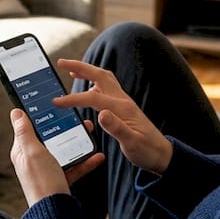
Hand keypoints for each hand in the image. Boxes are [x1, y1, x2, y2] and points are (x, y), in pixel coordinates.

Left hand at [9, 110, 103, 206]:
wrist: (55, 213)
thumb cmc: (42, 182)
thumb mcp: (32, 152)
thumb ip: (25, 132)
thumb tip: (16, 113)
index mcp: (22, 151)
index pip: (29, 127)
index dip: (39, 115)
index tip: (51, 104)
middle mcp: (33, 160)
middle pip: (49, 138)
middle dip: (64, 127)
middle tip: (78, 118)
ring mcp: (47, 170)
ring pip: (64, 151)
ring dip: (77, 142)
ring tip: (90, 132)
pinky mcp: (60, 180)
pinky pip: (74, 167)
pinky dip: (85, 161)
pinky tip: (97, 156)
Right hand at [54, 59, 172, 174]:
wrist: (162, 154)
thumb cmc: (148, 151)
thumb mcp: (132, 144)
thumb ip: (117, 128)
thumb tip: (101, 114)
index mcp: (122, 109)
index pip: (93, 98)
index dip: (73, 99)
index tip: (57, 101)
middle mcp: (123, 101)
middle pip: (100, 76)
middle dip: (80, 67)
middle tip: (62, 63)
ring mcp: (124, 102)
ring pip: (104, 79)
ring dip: (87, 72)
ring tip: (71, 71)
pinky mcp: (124, 108)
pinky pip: (106, 88)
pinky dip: (94, 83)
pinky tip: (88, 90)